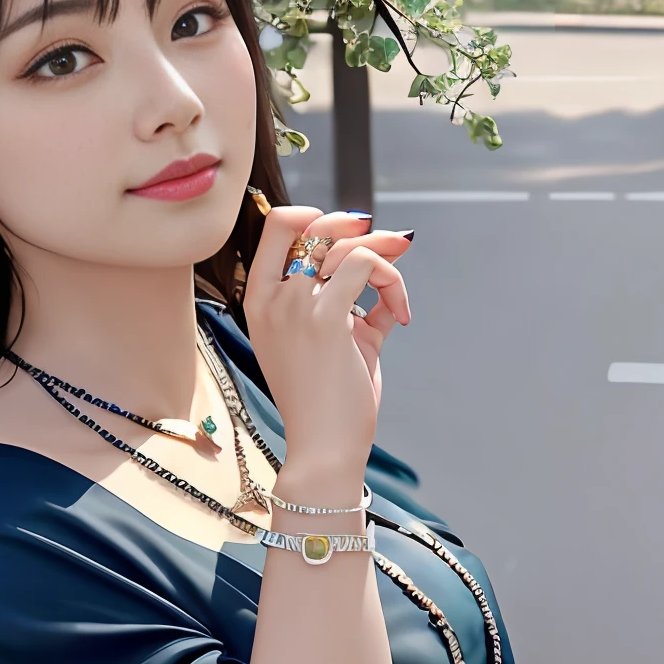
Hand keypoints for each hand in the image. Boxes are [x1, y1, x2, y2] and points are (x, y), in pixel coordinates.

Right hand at [241, 206, 411, 493]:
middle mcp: (271, 297)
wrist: (324, 449)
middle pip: (313, 224)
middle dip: (358, 225)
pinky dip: (393, 283)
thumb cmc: (328, 398)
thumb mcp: (338, 337)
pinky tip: (402, 315)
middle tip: (393, 244)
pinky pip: (365, 266)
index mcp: (260, 299)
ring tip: (397, 298)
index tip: (350, 230)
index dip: (316, 214)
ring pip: (346, 244)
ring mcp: (294, 306)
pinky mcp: (325, 320)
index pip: (277, 227)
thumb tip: (392, 251)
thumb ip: (355, 297)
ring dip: (385, 259)